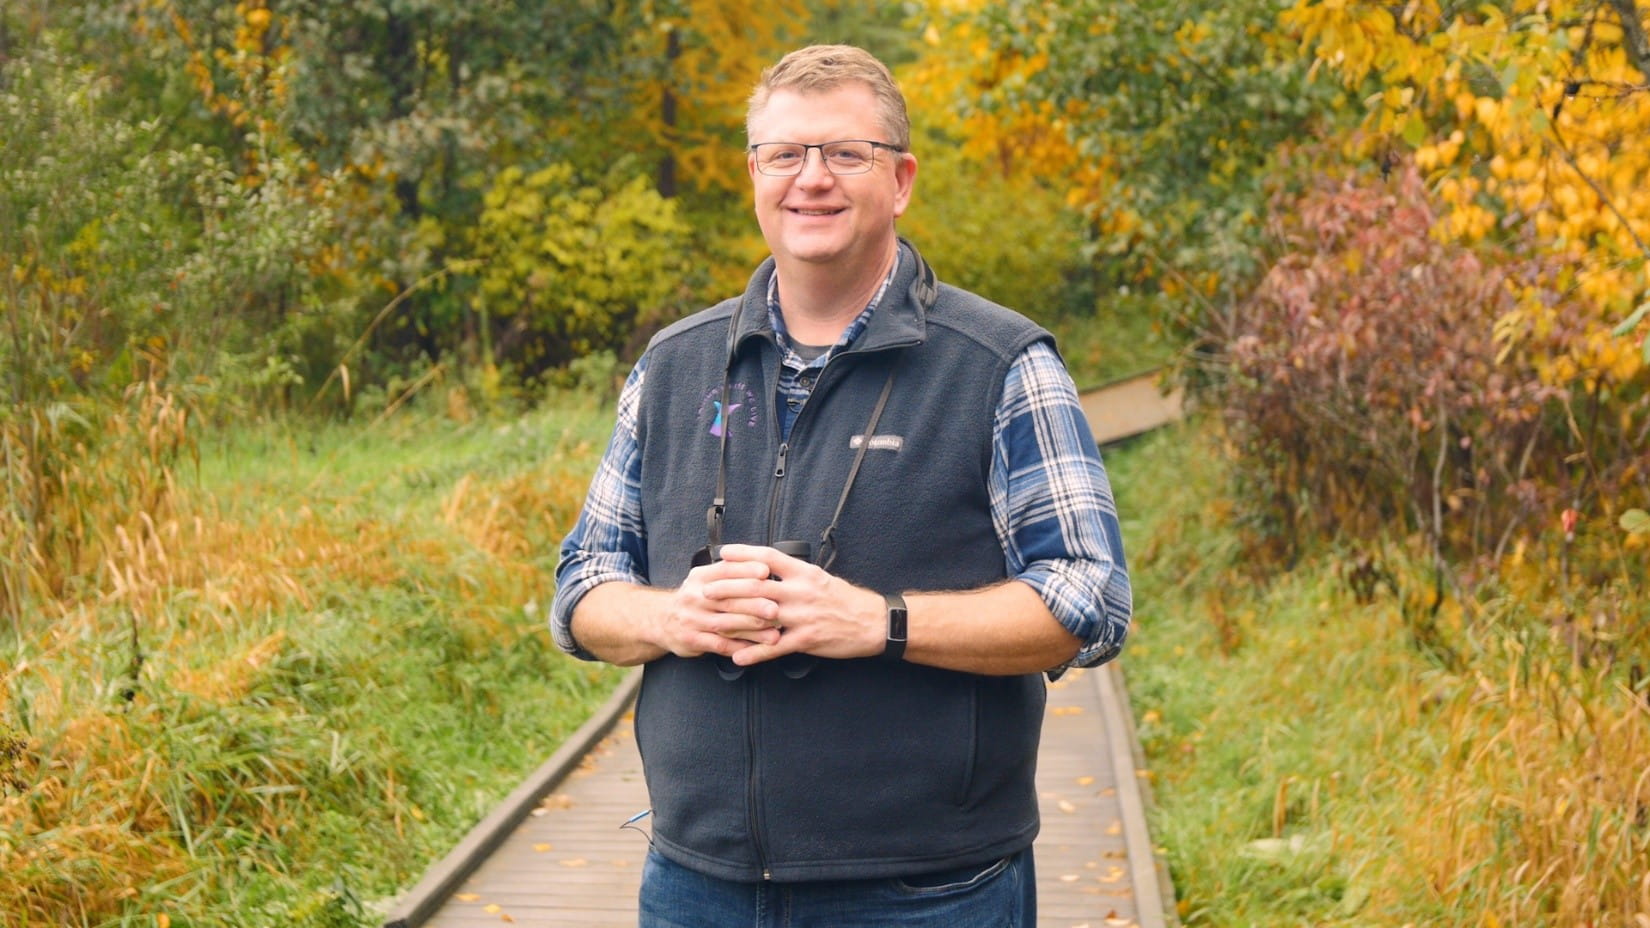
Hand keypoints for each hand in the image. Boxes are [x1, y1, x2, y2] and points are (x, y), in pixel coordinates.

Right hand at [644, 556, 782, 658]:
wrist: (661, 620)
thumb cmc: (693, 599)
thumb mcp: (704, 580)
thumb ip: (728, 573)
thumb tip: (765, 565)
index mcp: (700, 578)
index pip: (725, 570)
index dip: (746, 570)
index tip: (767, 572)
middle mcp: (695, 597)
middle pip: (728, 599)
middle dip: (754, 604)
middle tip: (775, 608)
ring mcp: (692, 619)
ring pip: (726, 624)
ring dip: (751, 629)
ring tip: (773, 634)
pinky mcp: (692, 640)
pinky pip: (719, 644)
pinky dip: (739, 647)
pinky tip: (755, 649)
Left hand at [708, 544, 885, 666]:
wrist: (873, 622)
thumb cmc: (847, 600)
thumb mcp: (822, 579)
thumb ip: (796, 574)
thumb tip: (770, 567)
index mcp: (805, 573)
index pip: (769, 557)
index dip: (744, 554)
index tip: (723, 553)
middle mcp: (802, 591)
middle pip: (758, 586)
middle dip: (728, 588)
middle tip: (706, 590)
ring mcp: (804, 616)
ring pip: (762, 616)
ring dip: (734, 621)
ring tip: (713, 624)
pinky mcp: (807, 639)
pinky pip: (775, 648)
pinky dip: (755, 653)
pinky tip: (739, 657)